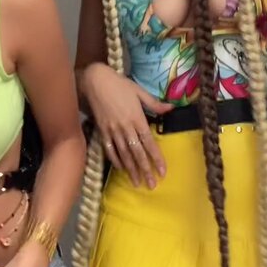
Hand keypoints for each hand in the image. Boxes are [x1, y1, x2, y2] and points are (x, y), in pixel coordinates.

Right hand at [81, 62, 171, 187]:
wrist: (95, 81)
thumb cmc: (119, 84)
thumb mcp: (139, 91)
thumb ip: (154, 103)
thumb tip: (171, 108)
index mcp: (137, 118)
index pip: (149, 142)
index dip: (156, 158)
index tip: (163, 171)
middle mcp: (125, 127)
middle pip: (137, 152)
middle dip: (145, 170)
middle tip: (152, 185)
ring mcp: (112, 130)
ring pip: (124, 154)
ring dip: (131, 170)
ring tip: (137, 183)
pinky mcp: (102, 131)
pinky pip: (109, 149)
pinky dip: (115, 160)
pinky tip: (121, 169)